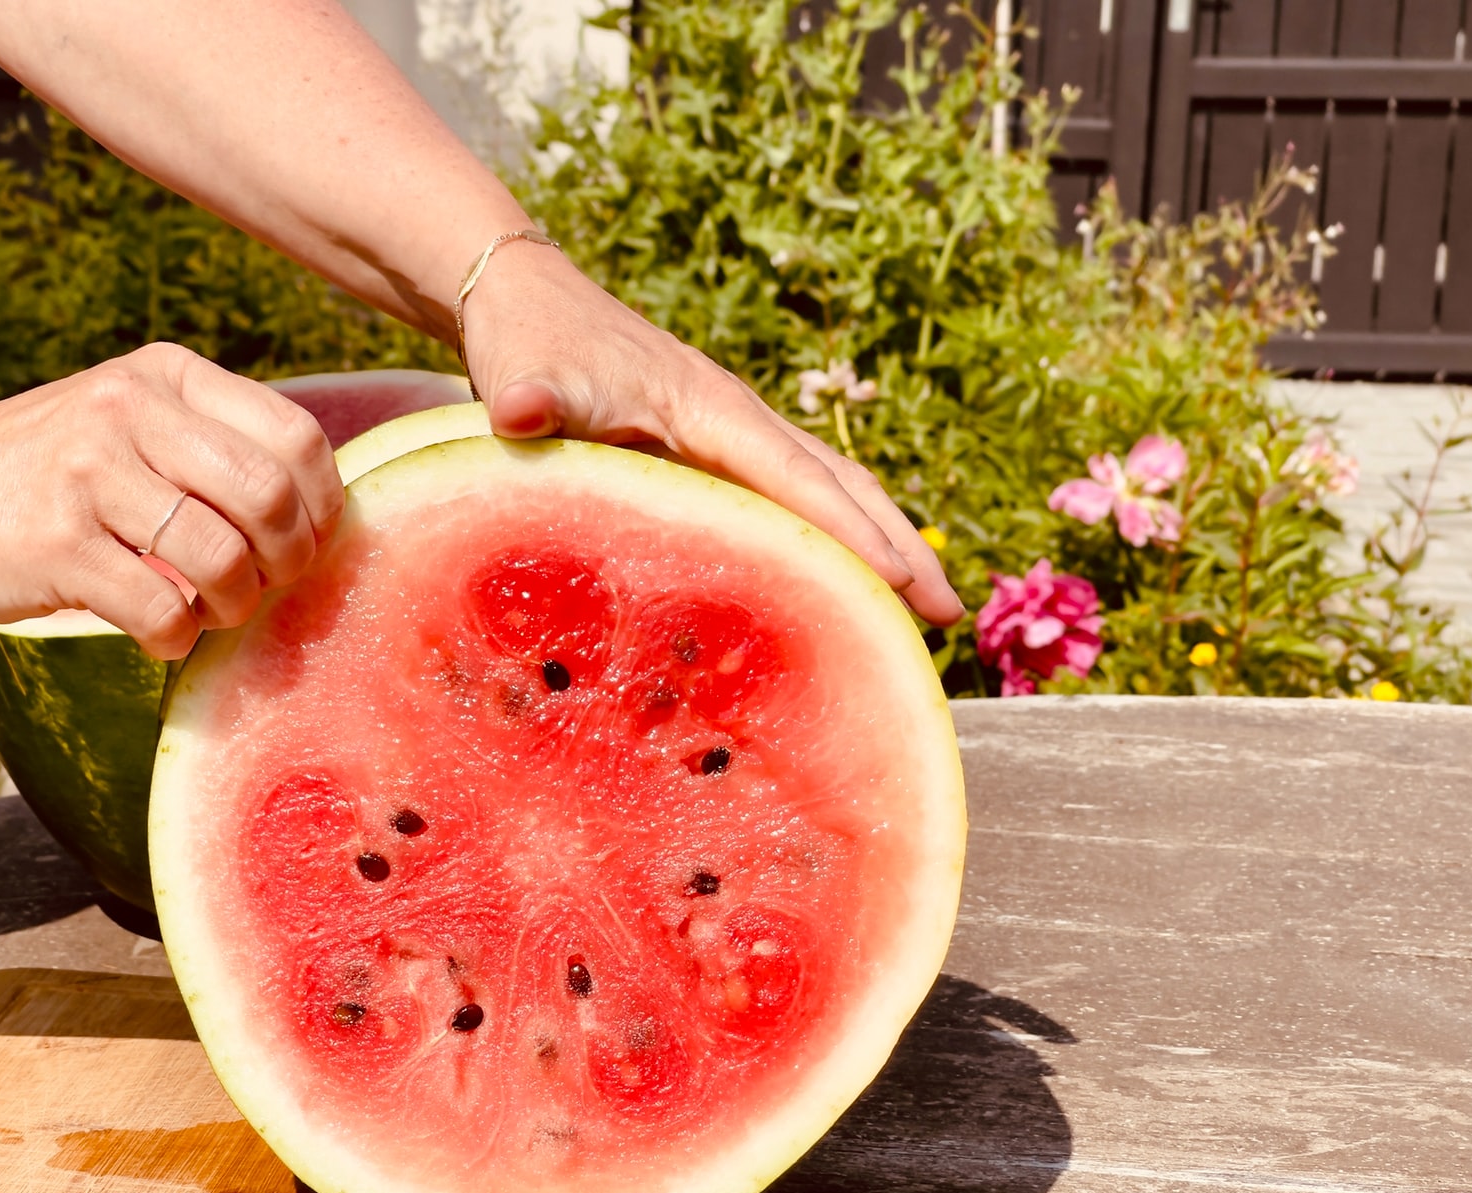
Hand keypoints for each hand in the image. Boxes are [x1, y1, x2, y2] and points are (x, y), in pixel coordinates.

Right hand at [0, 343, 342, 657]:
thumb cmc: (43, 474)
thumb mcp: (127, 423)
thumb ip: (212, 446)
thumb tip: (318, 514)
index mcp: (166, 374)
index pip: (297, 437)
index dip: (322, 506)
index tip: (305, 542)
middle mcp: (131, 410)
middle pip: (271, 498)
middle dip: (289, 561)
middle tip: (266, 586)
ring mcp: (90, 473)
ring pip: (223, 558)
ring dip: (233, 606)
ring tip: (208, 611)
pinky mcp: (56, 543)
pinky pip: (161, 610)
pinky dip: (176, 638)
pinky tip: (159, 633)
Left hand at [459, 243, 964, 626]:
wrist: (525, 298)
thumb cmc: (531, 340)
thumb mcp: (527, 372)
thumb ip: (531, 396)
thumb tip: (520, 410)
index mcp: (712, 412)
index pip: (797, 480)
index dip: (851, 534)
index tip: (906, 583)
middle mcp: (738, 424)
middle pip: (839, 488)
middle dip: (898, 547)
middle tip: (952, 616)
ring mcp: (731, 439)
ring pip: (825, 495)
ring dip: (876, 547)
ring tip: (923, 615)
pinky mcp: (712, 456)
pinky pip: (788, 504)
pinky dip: (826, 544)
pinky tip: (833, 595)